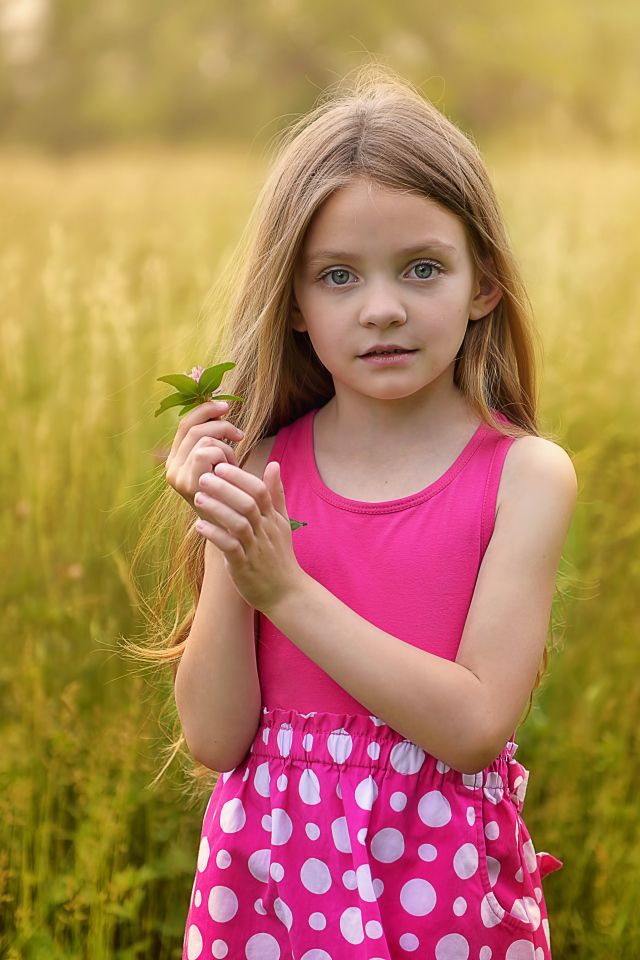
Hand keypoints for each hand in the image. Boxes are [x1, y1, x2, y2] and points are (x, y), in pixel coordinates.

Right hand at [164, 400, 243, 509]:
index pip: (185, 423)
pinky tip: (230, 472)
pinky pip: (207, 452)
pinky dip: (224, 456)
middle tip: (239, 435)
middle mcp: (172, 467)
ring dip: (225, 448)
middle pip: (193, 426)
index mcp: (176, 458)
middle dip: (220, 425)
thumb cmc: (231, 491)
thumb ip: (216, 437)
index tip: (225, 403)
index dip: (205, 409)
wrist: (232, 527)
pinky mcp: (187, 484)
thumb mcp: (222, 461)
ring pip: (202, 439)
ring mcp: (177, 476)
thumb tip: (220, 404)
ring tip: (232, 465)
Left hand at [193, 460, 304, 612]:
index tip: (221, 465)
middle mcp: (265, 531)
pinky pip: (230, 548)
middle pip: (248, 503)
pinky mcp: (244, 566)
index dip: (240, 477)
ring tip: (198, 497)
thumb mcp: (282, 523)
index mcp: (272, 519)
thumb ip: (276, 494)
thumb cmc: (280, 556)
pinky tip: (199, 526)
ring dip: (218, 509)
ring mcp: (255, 549)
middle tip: (204, 476)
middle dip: (226, 488)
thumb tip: (274, 464)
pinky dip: (215, 535)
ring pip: (238, 524)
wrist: (286, 593)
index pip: (259, 491)